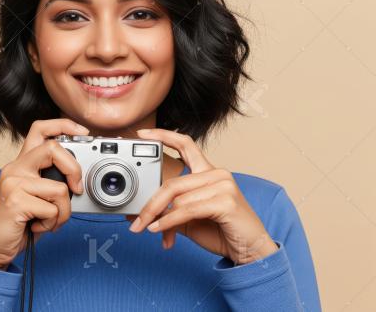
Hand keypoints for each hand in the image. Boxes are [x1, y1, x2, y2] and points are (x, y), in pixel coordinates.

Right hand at [0, 119, 87, 269]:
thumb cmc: (18, 223)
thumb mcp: (35, 196)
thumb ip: (50, 181)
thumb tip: (79, 179)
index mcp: (20, 164)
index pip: (39, 129)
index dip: (63, 125)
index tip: (82, 133)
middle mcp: (14, 168)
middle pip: (53, 148)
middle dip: (74, 170)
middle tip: (77, 189)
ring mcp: (13, 183)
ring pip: (60, 188)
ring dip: (63, 212)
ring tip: (50, 221)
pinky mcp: (15, 201)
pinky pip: (52, 210)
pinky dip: (53, 223)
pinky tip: (38, 227)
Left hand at [127, 128, 277, 264]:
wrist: (250, 251)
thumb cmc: (220, 232)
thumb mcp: (188, 219)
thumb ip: (167, 211)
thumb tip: (136, 214)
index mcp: (208, 172)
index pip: (185, 144)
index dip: (163, 135)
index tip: (142, 133)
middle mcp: (217, 174)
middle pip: (172, 183)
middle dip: (149, 204)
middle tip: (135, 221)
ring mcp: (223, 186)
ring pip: (177, 198)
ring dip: (158, 218)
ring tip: (148, 229)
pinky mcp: (226, 202)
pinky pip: (186, 210)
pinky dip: (168, 222)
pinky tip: (159, 231)